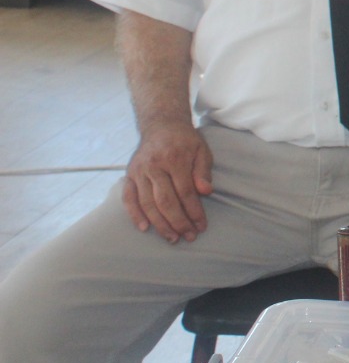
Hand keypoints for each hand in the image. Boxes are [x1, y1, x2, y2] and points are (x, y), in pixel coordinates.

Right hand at [122, 120, 212, 242]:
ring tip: (171, 238)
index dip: (194, 211)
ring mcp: (139, 171)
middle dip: (178, 222)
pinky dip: (134, 214)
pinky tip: (144, 228)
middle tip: (188, 236)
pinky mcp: (128, 175)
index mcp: (175, 159)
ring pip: (147, 203)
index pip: (185, 192)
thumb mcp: (201, 150)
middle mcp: (154, 166)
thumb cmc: (185, 140)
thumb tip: (206, 192)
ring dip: (159, 224)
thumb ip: (203, 171)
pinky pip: (128, 198)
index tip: (201, 226)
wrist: (161, 124)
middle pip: (165, 201)